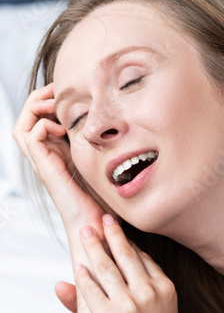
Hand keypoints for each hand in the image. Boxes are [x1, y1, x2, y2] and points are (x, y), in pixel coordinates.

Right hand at [12, 83, 111, 228]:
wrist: (97, 221)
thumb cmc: (103, 195)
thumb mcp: (101, 158)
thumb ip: (100, 141)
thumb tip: (114, 119)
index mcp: (56, 150)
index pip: (39, 118)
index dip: (48, 100)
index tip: (68, 90)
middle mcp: (46, 154)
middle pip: (24, 119)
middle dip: (37, 98)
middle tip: (57, 91)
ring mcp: (43, 161)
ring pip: (20, 126)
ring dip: (35, 109)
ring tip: (55, 105)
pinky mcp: (45, 167)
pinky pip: (30, 137)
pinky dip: (43, 125)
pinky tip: (63, 129)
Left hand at [74, 216, 179, 312]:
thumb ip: (152, 294)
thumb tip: (137, 276)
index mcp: (167, 290)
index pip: (145, 259)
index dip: (129, 244)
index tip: (119, 232)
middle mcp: (150, 292)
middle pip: (126, 254)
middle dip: (112, 233)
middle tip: (102, 218)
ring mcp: (130, 304)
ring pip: (106, 267)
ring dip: (93, 246)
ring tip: (86, 232)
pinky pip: (92, 290)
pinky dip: (83, 276)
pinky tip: (78, 265)